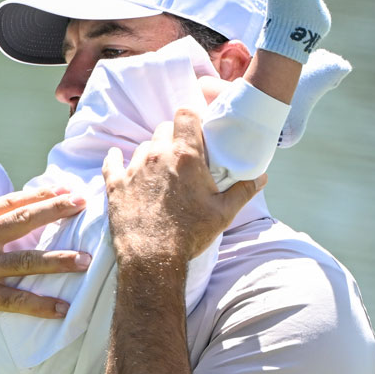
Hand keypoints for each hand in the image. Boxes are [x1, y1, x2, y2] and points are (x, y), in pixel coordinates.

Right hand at [0, 185, 90, 344]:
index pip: (9, 203)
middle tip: (83, 203)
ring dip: (59, 260)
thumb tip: (7, 220)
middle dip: (55, 210)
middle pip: (22, 221)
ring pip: (27, 261)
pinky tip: (64, 309)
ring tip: (86, 259)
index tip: (64, 189)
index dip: (39, 194)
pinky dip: (42, 305)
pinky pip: (17, 300)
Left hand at [101, 107, 262, 266]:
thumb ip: (244, 190)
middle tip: (182, 156)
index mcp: (185, 157)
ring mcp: (134, 169)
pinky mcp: (116, 185)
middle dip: (173, 137)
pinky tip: (118, 158)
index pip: (185, 114)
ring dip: (152, 153)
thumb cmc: (190, 235)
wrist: (153, 259)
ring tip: (160, 170)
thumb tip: (262, 177)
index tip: (196, 130)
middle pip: (163, 128)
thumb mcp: (224, 213)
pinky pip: (112, 162)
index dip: (191, 118)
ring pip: (143, 147)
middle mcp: (157, 156)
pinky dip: (116, 159)